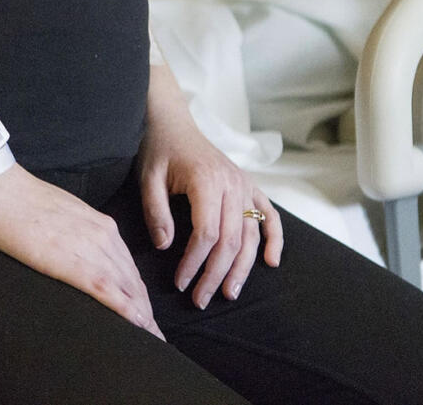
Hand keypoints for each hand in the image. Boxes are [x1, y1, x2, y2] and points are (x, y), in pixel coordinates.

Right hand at [0, 164, 164, 339]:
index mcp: (98, 224)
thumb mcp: (58, 214)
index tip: (145, 312)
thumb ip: (74, 232)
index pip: (127, 264)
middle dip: (146, 308)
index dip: (138, 291)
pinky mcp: (70, 262)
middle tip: (155, 336)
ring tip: (152, 339)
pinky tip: (136, 326)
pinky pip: (106, 290)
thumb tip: (75, 251)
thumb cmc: (17, 199)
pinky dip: (125, 310)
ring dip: (142, 315)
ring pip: (126, 287)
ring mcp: (89, 247)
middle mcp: (102, 234)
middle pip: (133, 279)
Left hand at [137, 86, 283, 309]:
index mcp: (206, 181)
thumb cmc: (159, 150)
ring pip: (251, 234)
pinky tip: (270, 262)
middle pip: (231, 240)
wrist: (173, 123)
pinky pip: (269, 216)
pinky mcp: (250, 186)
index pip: (206, 233)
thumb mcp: (148, 178)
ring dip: (242, 267)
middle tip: (201, 299)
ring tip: (230, 293)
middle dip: (216, 274)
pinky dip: (274, 239)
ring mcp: (245, 185)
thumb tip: (166, 247)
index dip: (194, 262)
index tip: (179, 282)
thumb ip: (156, 212)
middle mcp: (232, 184)